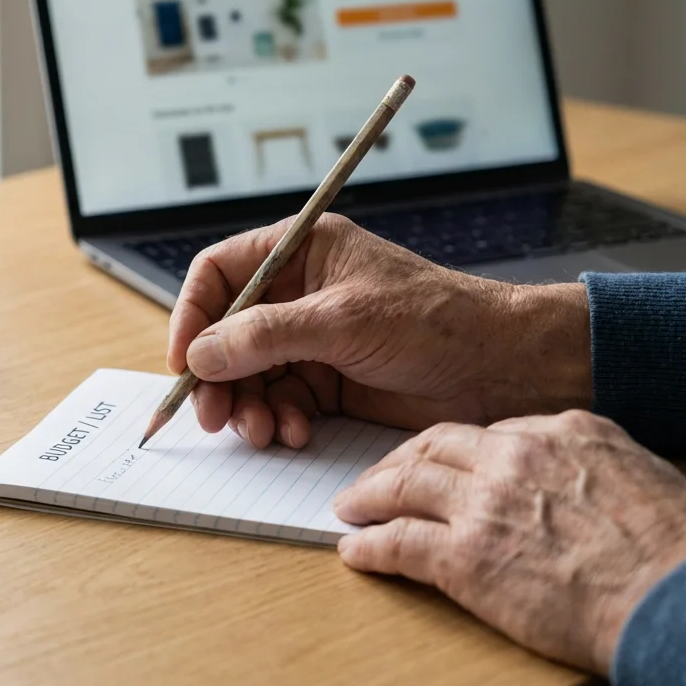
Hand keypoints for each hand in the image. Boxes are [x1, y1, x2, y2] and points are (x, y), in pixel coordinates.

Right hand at [167, 214, 591, 447]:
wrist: (503, 369)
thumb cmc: (437, 320)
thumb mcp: (344, 320)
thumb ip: (266, 336)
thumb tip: (201, 354)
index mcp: (300, 252)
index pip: (219, 273)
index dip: (192, 314)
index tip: (183, 360)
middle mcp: (298, 293)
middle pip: (225, 332)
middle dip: (217, 376)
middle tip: (215, 417)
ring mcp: (311, 339)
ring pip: (248, 374)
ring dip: (247, 406)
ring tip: (261, 432)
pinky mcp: (328, 381)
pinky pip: (281, 401)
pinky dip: (280, 420)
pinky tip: (295, 433)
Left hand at [333, 410, 685, 673]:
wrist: (675, 599)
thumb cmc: (673, 549)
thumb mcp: (638, 473)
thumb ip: (590, 460)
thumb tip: (569, 470)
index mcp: (561, 431)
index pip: (484, 432)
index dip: (450, 450)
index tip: (435, 462)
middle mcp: (515, 456)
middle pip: (432, 446)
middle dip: (397, 461)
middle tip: (376, 477)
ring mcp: (484, 504)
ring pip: (404, 485)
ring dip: (369, 495)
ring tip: (351, 506)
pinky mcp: (464, 557)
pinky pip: (398, 543)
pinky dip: (369, 546)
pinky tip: (354, 550)